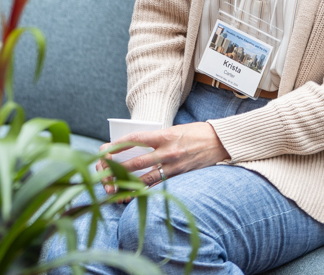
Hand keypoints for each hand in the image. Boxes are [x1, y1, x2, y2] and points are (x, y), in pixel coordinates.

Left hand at [97, 121, 229, 192]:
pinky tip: (134, 194)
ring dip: (128, 183)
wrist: (220, 142)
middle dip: (117, 167)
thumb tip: (138, 143)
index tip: (105, 149)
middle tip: (102, 171)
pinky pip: (159, 185)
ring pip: (145, 177)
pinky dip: (146, 190)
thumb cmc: (196, 132)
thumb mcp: (174, 129)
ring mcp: (174, 165)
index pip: (135, 139)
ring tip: (113, 188)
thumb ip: (157, 137)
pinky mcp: (180, 176)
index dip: (118, 145)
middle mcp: (167, 151)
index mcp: (164, 135)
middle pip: (136, 161)